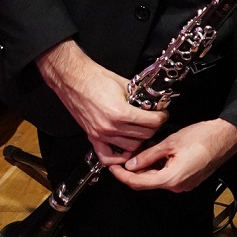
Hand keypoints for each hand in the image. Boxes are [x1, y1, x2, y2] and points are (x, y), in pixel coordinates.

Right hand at [38, 40, 166, 162]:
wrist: (74, 80)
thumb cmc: (96, 79)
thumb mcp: (124, 84)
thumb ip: (139, 97)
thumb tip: (153, 103)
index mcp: (120, 112)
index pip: (151, 122)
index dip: (161, 117)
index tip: (162, 113)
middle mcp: (111, 127)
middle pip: (144, 136)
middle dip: (153, 128)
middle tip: (154, 120)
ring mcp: (101, 134)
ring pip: (131, 147)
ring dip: (140, 140)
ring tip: (142, 131)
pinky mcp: (93, 137)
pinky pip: (108, 157)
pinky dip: (119, 156)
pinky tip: (126, 148)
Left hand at [109, 118, 236, 191]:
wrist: (226, 137)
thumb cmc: (202, 136)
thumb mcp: (170, 142)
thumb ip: (148, 155)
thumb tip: (131, 164)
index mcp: (171, 178)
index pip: (138, 182)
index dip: (122, 175)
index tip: (112, 167)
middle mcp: (177, 186)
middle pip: (146, 183)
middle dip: (132, 172)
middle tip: (123, 157)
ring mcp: (184, 185)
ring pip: (157, 179)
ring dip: (146, 169)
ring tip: (139, 152)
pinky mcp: (189, 180)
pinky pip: (167, 177)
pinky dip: (158, 168)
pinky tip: (155, 155)